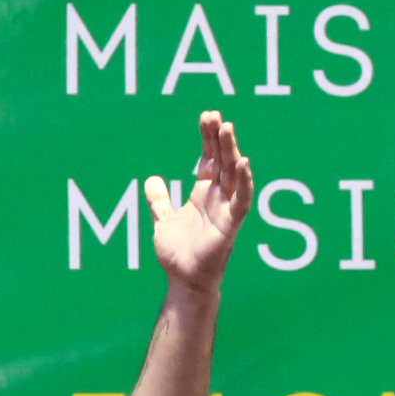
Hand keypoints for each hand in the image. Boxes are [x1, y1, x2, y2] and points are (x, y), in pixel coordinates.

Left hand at [148, 111, 253, 292]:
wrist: (183, 279)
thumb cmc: (178, 252)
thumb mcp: (163, 220)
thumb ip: (160, 200)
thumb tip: (151, 179)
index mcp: (204, 194)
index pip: (209, 159)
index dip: (208, 139)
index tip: (207, 116)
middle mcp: (218, 197)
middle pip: (222, 161)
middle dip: (219, 138)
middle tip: (216, 116)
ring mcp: (226, 209)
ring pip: (233, 174)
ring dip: (231, 151)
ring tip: (228, 128)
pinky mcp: (230, 224)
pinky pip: (241, 200)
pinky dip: (244, 181)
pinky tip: (243, 163)